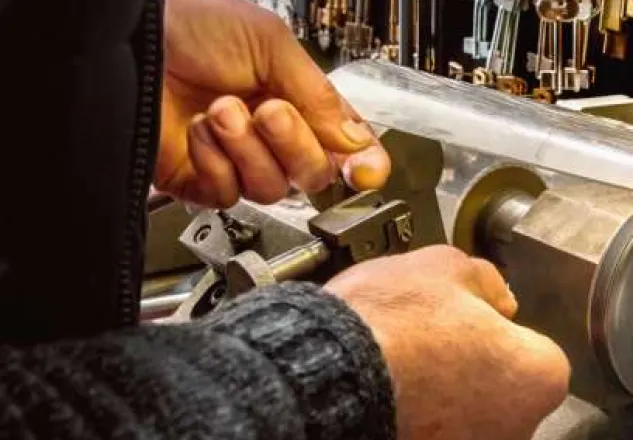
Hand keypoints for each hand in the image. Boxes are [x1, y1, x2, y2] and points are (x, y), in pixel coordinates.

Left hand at [155, 0, 390, 207]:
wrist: (133, 44)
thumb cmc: (193, 27)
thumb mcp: (271, 45)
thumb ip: (322, 97)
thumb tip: (357, 144)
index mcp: (301, 101)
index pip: (347, 147)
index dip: (362, 164)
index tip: (363, 171)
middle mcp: (274, 136)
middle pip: (314, 175)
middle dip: (294, 143)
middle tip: (268, 110)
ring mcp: (239, 160)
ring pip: (272, 190)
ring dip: (247, 147)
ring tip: (220, 111)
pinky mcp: (202, 180)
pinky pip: (228, 196)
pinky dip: (215, 162)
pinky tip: (200, 131)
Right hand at [325, 246, 570, 439]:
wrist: (325, 371)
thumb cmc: (389, 325)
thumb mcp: (445, 266)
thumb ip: (486, 281)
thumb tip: (495, 293)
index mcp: (539, 376)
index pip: (533, 350)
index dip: (498, 329)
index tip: (473, 320)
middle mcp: (516, 429)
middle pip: (501, 390)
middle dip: (473, 368)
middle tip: (432, 341)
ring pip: (465, 416)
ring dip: (444, 397)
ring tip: (404, 366)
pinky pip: (433, 431)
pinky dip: (418, 417)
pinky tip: (389, 393)